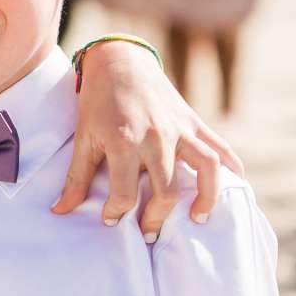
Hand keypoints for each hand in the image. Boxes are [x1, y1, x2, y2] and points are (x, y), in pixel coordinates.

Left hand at [55, 41, 242, 238]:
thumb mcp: (83, 138)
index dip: (116, 213)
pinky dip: (231, 165)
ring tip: (198, 219)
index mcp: (125, 141)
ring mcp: (179, 128)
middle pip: (167, 190)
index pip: (125, 193)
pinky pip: (218, 145)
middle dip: (157, 218)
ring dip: (207, 197)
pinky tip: (236, 184)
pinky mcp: (192, 120)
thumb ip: (76, 177)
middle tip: (149, 234)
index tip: (110, 220)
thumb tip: (59, 211)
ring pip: (205, 168)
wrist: (120, 62)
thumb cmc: (98, 102)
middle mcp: (157, 137)